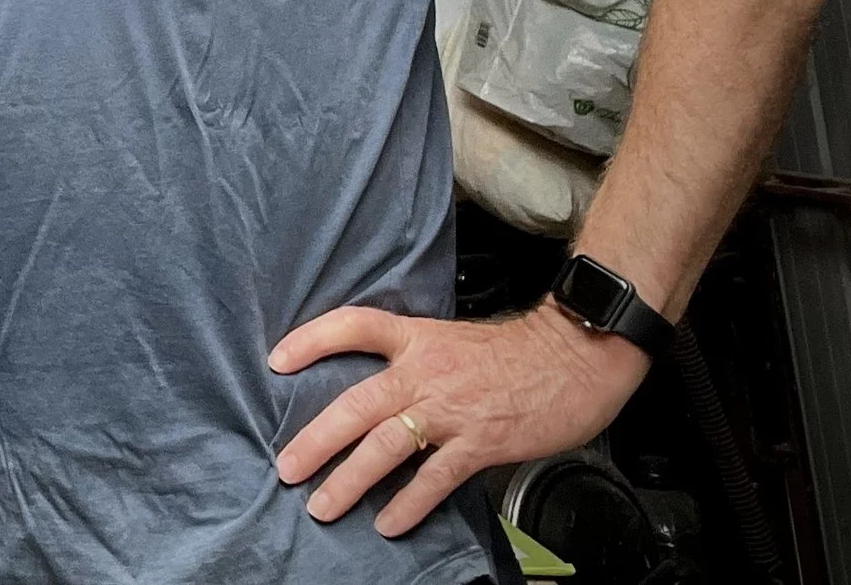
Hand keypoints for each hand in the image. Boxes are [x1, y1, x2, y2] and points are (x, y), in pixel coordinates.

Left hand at [270, 299, 649, 535]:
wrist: (574, 357)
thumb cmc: (516, 352)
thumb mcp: (451, 339)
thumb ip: (413, 360)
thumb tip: (378, 391)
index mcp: (416, 339)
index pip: (352, 327)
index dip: (310, 340)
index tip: (276, 361)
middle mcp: (424, 372)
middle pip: (355, 404)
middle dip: (315, 440)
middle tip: (286, 467)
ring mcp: (450, 410)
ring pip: (385, 446)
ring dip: (348, 480)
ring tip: (322, 505)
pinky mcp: (479, 442)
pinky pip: (434, 478)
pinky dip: (408, 503)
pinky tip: (388, 523)